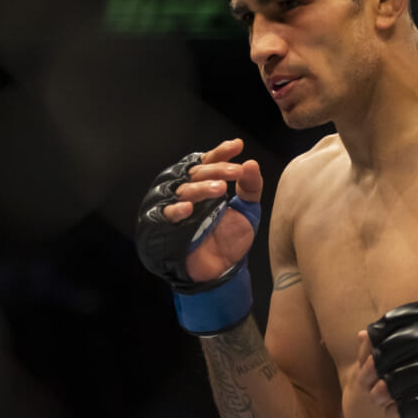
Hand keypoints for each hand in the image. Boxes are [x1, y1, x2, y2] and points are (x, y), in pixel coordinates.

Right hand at [158, 139, 263, 281]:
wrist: (223, 271)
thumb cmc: (231, 238)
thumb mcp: (248, 211)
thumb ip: (251, 187)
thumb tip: (251, 163)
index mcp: (206, 184)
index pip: (209, 162)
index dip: (221, 153)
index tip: (237, 146)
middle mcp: (189, 193)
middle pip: (196, 172)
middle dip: (217, 170)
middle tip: (236, 172)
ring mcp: (177, 209)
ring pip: (183, 190)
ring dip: (201, 187)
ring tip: (221, 190)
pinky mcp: (167, 228)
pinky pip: (166, 215)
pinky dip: (176, 210)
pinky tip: (188, 208)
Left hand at [363, 300, 417, 417]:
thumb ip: (398, 329)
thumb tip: (361, 336)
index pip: (383, 330)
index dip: (373, 346)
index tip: (374, 357)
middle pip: (385, 357)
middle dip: (373, 372)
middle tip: (371, 383)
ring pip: (394, 383)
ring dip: (382, 395)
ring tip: (382, 399)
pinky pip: (411, 407)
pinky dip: (400, 413)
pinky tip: (399, 413)